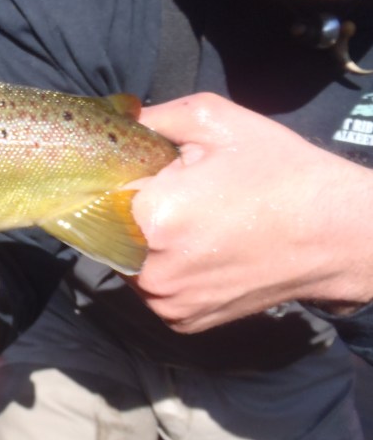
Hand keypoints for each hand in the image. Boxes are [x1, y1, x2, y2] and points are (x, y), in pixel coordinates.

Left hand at [130, 93, 372, 332]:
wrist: (338, 232)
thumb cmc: (280, 173)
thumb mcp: (217, 121)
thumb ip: (155, 117)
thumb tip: (118, 118)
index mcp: (152, 218)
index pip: (101, 194)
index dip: (121, 179)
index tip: (145, 172)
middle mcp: (150, 271)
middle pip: (110, 231)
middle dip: (133, 211)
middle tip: (178, 196)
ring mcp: (166, 303)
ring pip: (127, 263)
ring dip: (146, 243)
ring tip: (194, 224)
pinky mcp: (182, 322)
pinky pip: (153, 289)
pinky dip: (165, 269)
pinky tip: (200, 249)